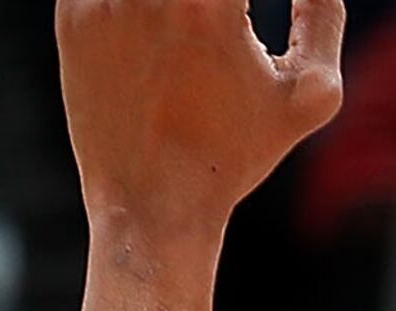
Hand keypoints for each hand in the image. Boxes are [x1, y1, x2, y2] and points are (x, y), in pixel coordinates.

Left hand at [56, 0, 345, 252]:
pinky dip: (137, 3)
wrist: (152, 204)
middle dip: (212, 1)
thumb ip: (324, 16)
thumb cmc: (235, 155)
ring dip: (178, 3)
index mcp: (210, 5)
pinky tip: (157, 34)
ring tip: (188, 34)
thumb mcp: (310, 96)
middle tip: (225, 15)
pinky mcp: (72, 15)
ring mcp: (102, 0)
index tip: (245, 9)